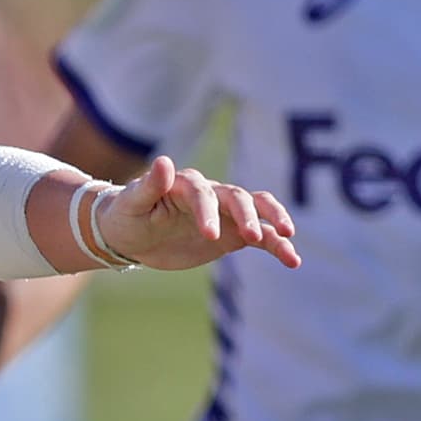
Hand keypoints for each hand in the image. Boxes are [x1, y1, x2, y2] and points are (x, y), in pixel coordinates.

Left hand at [86, 158, 301, 272]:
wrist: (130, 234)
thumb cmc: (127, 215)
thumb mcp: (131, 203)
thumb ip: (149, 185)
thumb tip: (164, 161)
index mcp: (186, 185)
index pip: (203, 193)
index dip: (208, 212)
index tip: (209, 234)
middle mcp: (212, 194)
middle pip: (238, 198)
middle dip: (247, 216)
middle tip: (252, 237)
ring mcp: (226, 214)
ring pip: (258, 212)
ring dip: (274, 223)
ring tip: (287, 239)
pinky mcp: (232, 235)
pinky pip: (262, 238)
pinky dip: (277, 246)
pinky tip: (293, 259)